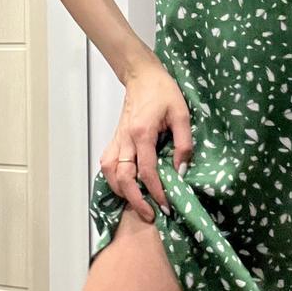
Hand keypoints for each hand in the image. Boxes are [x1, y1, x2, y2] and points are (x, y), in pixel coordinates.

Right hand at [100, 57, 193, 222]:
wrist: (142, 75)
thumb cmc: (164, 91)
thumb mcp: (182, 114)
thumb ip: (183, 144)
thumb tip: (181, 171)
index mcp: (142, 133)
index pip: (146, 170)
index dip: (156, 191)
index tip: (166, 205)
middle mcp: (125, 139)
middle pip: (123, 177)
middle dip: (135, 200)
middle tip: (150, 214)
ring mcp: (117, 139)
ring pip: (110, 172)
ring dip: (121, 191)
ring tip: (136, 203)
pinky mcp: (115, 138)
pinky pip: (107, 163)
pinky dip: (112, 179)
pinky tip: (123, 187)